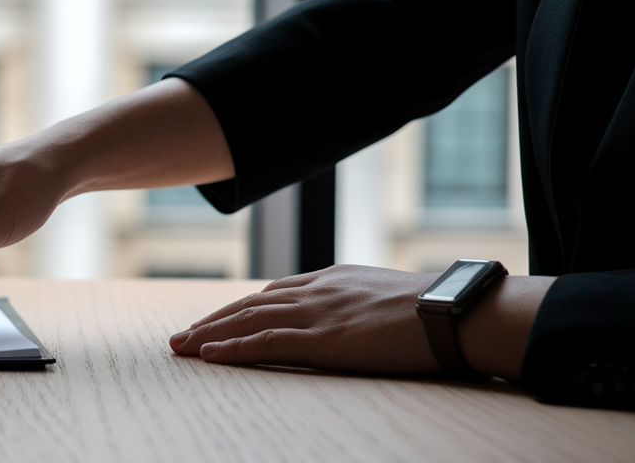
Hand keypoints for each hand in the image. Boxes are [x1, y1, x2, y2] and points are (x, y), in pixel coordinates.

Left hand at [170, 265, 552, 379]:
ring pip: (247, 321)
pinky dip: (231, 348)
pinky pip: (265, 343)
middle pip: (249, 304)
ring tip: (179, 348)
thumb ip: (363, 301)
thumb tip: (360, 316)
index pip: (274, 292)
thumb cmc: (437, 309)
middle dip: (211, 320)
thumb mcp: (390, 295)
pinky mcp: (322, 339)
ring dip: (208, 334)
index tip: (218, 319)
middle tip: (180, 337)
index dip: (241, 307)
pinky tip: (207, 356)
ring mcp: (317, 314)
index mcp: (334, 279)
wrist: (455, 311)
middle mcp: (317, 291)